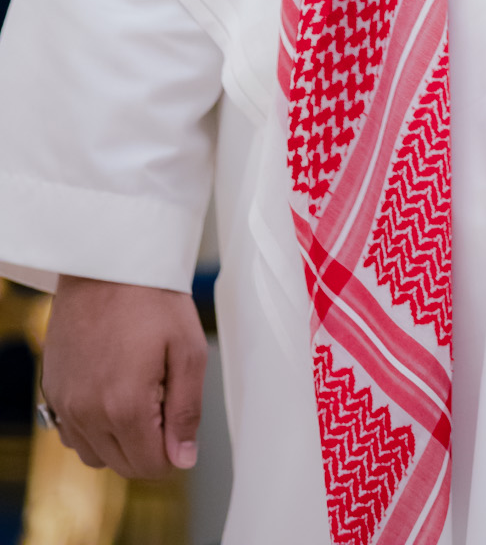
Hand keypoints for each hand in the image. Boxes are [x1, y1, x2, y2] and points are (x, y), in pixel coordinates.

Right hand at [40, 276, 206, 476]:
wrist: (108, 262)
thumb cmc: (152, 297)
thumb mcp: (189, 349)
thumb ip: (187, 411)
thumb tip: (183, 458)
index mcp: (125, 406)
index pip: (152, 467)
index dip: (175, 452)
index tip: (181, 422)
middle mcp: (87, 413)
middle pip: (124, 465)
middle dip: (150, 445)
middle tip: (163, 396)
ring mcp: (65, 404)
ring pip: (96, 455)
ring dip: (120, 440)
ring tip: (139, 393)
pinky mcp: (52, 390)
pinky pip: (72, 434)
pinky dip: (93, 427)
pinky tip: (111, 393)